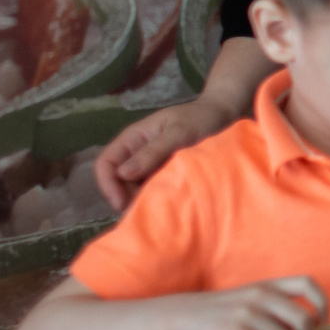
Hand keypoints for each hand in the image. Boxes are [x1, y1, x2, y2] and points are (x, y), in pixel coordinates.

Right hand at [96, 97, 230, 210]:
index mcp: (133, 138)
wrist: (223, 115)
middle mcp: (136, 153)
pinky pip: (150, 189)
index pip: (106, 163)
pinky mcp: (163, 173)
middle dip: (123, 198)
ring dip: (138, 201)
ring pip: (132, 189)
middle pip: (117, 181)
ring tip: (156, 211)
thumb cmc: (200, 119)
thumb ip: (153, 151)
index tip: (121, 204)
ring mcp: (149, 165)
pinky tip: (167, 206)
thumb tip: (124, 174)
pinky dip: (154, 198)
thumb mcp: (178, 133)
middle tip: (142, 213)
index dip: (108, 185)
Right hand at [172, 276, 324, 329]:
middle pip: (304, 321)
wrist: (182, 318)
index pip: (308, 285)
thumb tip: (314, 329)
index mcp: (268, 286)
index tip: (322, 322)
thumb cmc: (223, 314)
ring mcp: (247, 314)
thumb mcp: (252, 300)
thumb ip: (279, 309)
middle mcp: (260, 296)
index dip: (323, 304)